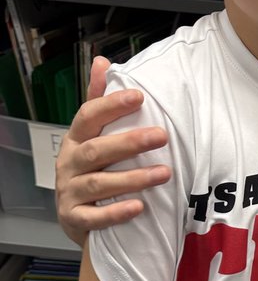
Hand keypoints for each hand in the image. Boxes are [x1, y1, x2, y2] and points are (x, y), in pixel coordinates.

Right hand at [55, 56, 171, 245]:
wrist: (77, 218)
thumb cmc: (92, 170)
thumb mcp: (93, 135)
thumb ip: (99, 101)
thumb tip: (102, 61)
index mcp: (76, 139)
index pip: (88, 116)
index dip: (111, 105)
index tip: (139, 96)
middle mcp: (69, 164)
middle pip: (96, 150)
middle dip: (129, 142)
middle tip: (162, 136)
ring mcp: (69, 192)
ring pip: (99, 184)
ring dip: (133, 178)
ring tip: (164, 173)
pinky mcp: (74, 218)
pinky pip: (94, 218)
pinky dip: (116, 213)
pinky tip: (140, 207)